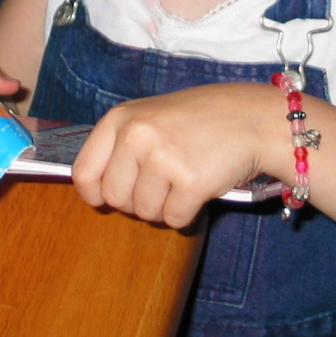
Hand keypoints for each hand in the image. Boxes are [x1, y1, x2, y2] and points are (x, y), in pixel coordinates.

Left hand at [71, 82, 284, 227]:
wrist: (251, 117)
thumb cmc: (198, 119)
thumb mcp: (149, 116)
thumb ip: (120, 145)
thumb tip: (94, 190)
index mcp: (120, 119)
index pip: (84, 173)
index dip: (95, 193)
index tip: (106, 198)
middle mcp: (136, 136)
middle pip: (115, 198)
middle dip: (136, 201)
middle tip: (162, 185)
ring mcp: (163, 159)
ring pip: (145, 213)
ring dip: (164, 207)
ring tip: (183, 180)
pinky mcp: (191, 182)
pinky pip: (175, 219)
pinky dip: (187, 214)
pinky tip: (200, 189)